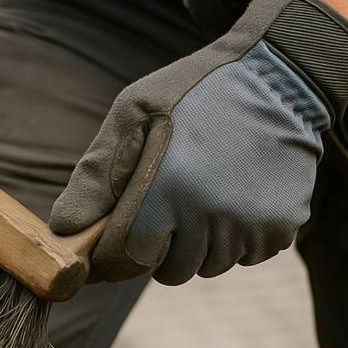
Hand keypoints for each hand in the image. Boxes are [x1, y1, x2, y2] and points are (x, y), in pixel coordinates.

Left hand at [50, 0, 347, 284]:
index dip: (113, 256)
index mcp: (168, 189)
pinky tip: (234, 196)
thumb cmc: (192, 91)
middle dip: (158, 250)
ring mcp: (253, 224)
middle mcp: (212, 215)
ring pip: (210, 267)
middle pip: (171, 271)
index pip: (127, 258)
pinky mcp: (284, 226)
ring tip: (201, 197)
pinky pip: (247, 256)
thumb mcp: (132, 114)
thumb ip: (96, 176)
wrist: (278, 75)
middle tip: (165, 209)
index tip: (112, 243)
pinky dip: (236, 238)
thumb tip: (63, 230)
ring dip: (199, 246)